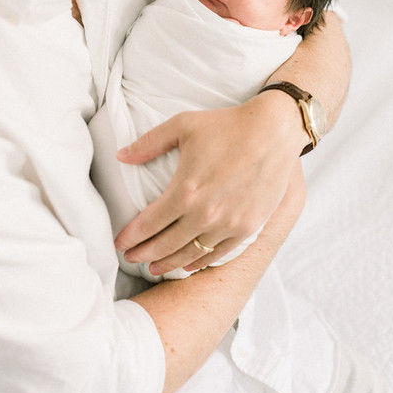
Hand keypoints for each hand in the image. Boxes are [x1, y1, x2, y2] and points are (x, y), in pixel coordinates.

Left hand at [114, 91, 305, 275]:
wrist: (273, 132)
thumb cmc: (227, 125)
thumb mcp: (183, 125)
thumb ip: (149, 143)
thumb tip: (121, 156)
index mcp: (185, 191)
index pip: (149, 223)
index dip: (131, 236)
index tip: (119, 243)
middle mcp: (205, 214)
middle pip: (166, 244)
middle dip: (143, 253)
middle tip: (129, 258)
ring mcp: (228, 224)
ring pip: (190, 254)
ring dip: (169, 263)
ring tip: (153, 267)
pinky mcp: (248, 227)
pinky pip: (219, 253)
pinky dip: (200, 262)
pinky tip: (187, 265)